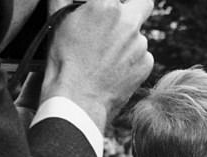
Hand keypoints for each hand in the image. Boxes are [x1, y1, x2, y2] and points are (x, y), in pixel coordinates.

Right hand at [42, 0, 153, 131]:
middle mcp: (128, 21)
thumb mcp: (60, 20)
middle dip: (134, 9)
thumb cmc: (65, 60)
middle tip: (121, 22)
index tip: (108, 11)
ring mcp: (140, 44)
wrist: (79, 99)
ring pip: (139, 35)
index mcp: (106, 4)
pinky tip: (115, 70)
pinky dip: (132, 61)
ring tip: (108, 57)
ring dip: (128, 41)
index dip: (114, 3)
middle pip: (143, 4)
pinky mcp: (146, 64)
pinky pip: (143, 56)